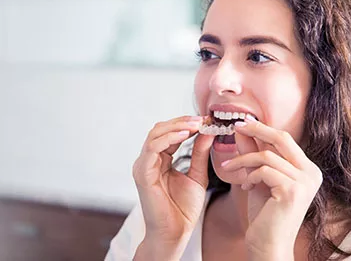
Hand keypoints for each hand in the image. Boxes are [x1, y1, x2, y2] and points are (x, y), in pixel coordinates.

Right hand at [132, 115, 213, 258]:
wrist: (176, 232)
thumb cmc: (184, 208)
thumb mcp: (197, 174)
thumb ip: (200, 153)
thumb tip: (207, 130)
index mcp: (159, 160)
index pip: (169, 133)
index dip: (187, 124)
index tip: (207, 119)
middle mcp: (148, 160)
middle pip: (160, 129)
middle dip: (181, 121)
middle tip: (202, 119)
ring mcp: (143, 166)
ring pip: (155, 134)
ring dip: (176, 126)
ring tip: (196, 124)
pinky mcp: (143, 173)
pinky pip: (153, 148)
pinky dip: (169, 138)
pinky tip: (186, 135)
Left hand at [221, 116, 322, 259]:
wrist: (268, 246)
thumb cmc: (265, 215)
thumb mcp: (258, 178)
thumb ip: (253, 154)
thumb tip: (242, 128)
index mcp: (308, 169)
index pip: (284, 140)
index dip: (262, 129)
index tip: (242, 122)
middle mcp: (311, 173)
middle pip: (282, 138)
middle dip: (256, 129)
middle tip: (235, 126)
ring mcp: (305, 182)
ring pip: (267, 155)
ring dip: (242, 160)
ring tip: (229, 168)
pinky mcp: (293, 191)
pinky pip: (264, 170)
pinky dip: (249, 176)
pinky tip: (245, 188)